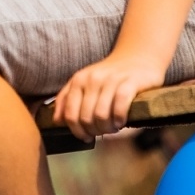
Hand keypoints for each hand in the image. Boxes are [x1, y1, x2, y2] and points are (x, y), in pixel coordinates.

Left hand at [51, 51, 167, 140]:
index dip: (77, 131)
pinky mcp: (131, 81)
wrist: (138, 57)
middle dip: (94, 131)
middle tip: (103, 132)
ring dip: (107, 128)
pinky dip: (119, 118)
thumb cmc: (109, 76)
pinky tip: (121, 121)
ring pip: (101, 115)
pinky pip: (120, 104)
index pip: (70, 114)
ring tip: (113, 127)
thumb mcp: (84, 82)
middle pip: (86, 118)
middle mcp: (93, 79)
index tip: (86, 137)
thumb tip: (56, 121)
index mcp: (78, 80)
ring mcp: (111, 79)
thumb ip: (67, 99)